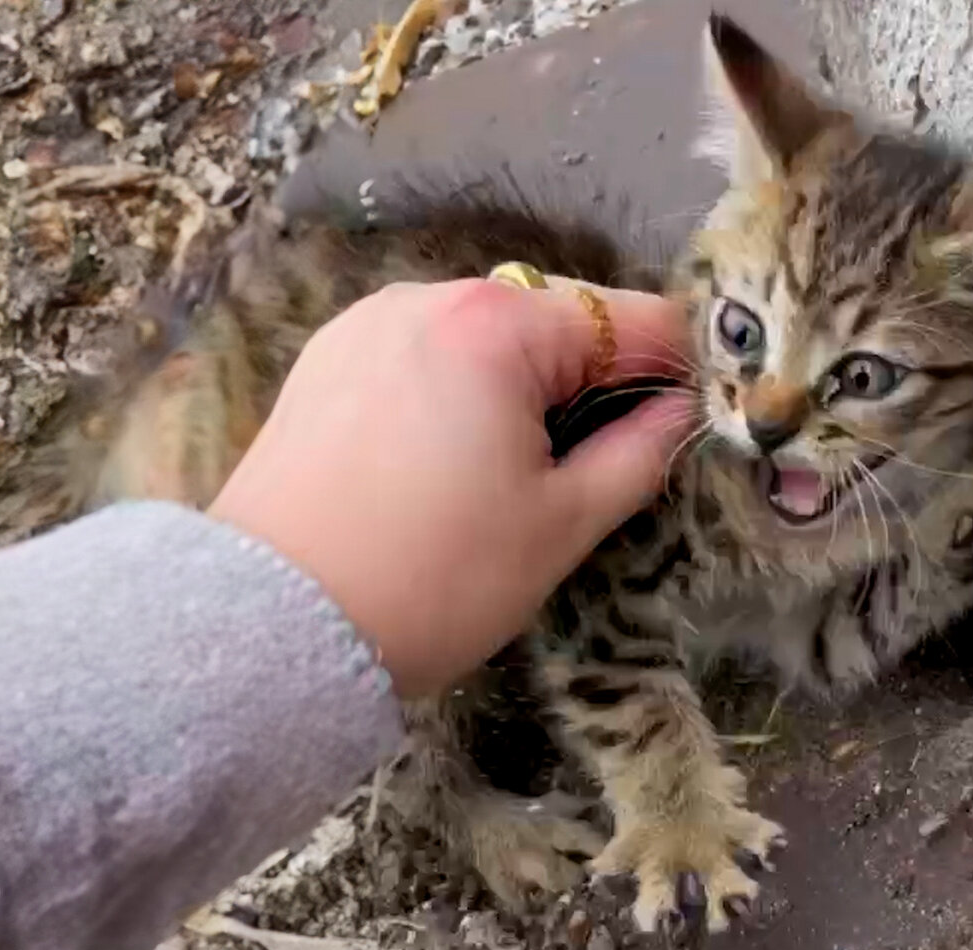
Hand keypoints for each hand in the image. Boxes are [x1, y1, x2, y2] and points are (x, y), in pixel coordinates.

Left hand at [208, 277, 691, 694]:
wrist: (273, 627)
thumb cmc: (434, 578)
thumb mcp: (561, 524)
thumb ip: (639, 454)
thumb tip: (680, 413)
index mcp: (497, 326)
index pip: (630, 320)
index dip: (678, 368)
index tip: (700, 417)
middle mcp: (427, 299)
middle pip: (554, 319)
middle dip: (594, 379)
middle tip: (611, 460)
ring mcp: (367, 325)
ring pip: (485, 339)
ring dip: (524, 385)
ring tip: (527, 470)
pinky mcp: (324, 363)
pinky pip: (423, 357)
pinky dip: (459, 392)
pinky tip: (456, 461)